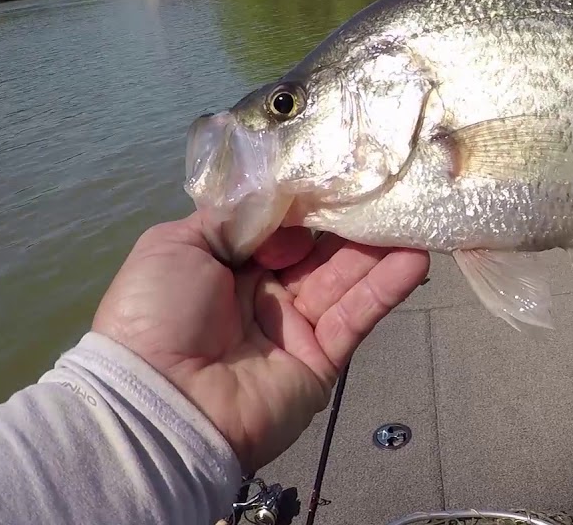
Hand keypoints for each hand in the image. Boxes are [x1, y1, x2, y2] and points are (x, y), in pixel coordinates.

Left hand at [92, 213, 429, 472]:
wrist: (159, 402)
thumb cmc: (157, 314)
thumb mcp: (176, 246)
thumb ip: (234, 217)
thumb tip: (290, 211)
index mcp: (227, 263)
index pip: (280, 224)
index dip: (307, 200)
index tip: (338, 170)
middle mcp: (266, 291)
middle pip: (319, 248)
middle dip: (351, 218)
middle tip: (388, 184)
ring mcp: (297, 326)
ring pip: (345, 276)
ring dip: (380, 246)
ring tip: (415, 211)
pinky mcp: (323, 359)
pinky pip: (357, 316)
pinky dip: (386, 287)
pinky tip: (415, 257)